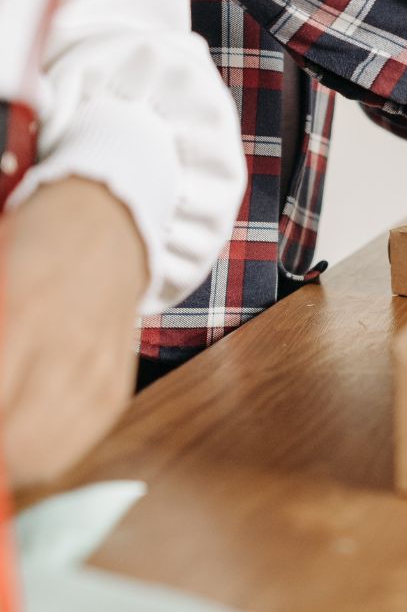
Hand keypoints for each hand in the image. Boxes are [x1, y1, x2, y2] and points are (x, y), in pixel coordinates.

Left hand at [1, 177, 147, 488]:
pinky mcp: (117, 386)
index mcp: (25, 311)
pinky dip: (43, 454)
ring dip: (12, 459)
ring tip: (3, 437)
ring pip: (43, 457)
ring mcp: (100, 369)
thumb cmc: (30, 246)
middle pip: (14, 442)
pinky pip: (75, 446)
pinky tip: (25, 434)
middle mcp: (69, 346)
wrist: (106, 226)